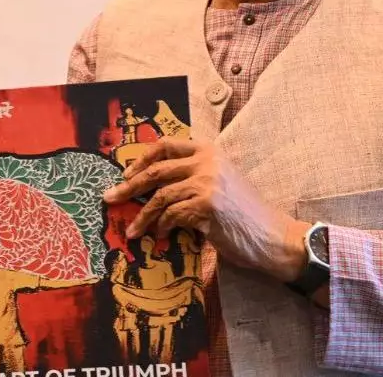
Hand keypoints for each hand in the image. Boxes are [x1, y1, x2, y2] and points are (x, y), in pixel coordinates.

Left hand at [102, 137, 309, 282]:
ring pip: (160, 196)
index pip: (166, 145)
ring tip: (131, 230)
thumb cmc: (243, 213)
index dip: (142, 159)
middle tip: (110, 198)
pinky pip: (172, 215)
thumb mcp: (218, 182)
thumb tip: (149, 186)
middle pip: (156, 170)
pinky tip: (160, 236)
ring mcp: (207, 181)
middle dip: (129, 186)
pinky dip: (162, 227)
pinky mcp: (206, 204)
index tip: (126, 174)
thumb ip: (191, 176)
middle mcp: (207, 161)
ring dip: (142, 216)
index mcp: (209, 150)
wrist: (272, 234)